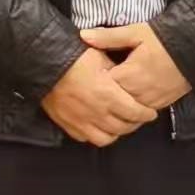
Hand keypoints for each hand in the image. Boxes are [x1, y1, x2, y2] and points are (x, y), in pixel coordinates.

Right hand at [41, 47, 157, 146]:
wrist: (44, 62)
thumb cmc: (74, 56)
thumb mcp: (101, 56)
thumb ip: (118, 71)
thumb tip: (128, 79)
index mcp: (108, 95)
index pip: (135, 112)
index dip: (146, 114)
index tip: (150, 113)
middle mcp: (97, 112)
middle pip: (124, 127)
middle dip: (135, 123)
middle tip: (138, 117)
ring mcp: (81, 121)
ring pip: (107, 138)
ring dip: (116, 132)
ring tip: (120, 124)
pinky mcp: (68, 125)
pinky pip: (87, 138)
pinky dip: (96, 135)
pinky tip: (99, 126)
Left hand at [79, 23, 191, 109]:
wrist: (194, 47)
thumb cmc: (162, 39)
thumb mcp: (135, 33)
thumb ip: (108, 37)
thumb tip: (83, 35)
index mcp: (128, 75)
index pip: (103, 86)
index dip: (95, 81)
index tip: (91, 75)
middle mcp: (138, 93)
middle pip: (114, 102)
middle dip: (107, 95)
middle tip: (98, 87)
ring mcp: (151, 101)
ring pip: (128, 111)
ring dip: (121, 104)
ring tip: (114, 94)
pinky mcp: (161, 104)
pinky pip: (143, 112)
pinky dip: (135, 108)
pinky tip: (130, 98)